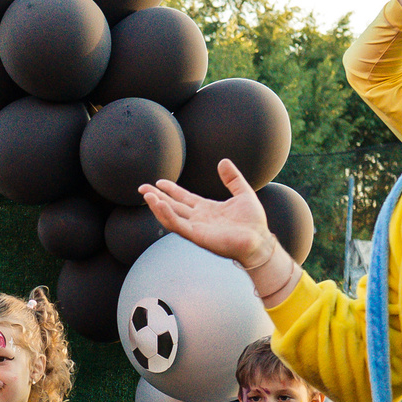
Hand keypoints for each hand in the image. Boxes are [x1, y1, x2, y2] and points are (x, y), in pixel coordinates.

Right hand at [140, 164, 282, 268]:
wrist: (259, 240)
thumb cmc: (253, 221)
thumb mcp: (243, 193)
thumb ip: (232, 178)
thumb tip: (223, 161)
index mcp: (206, 209)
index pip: (183, 198)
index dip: (171, 190)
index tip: (159, 182)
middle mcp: (198, 219)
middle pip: (172, 206)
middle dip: (156, 197)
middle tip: (142, 188)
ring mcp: (196, 228)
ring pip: (171, 216)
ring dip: (157, 206)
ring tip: (147, 195)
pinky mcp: (197, 236)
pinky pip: (178, 225)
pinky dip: (167, 215)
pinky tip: (159, 205)